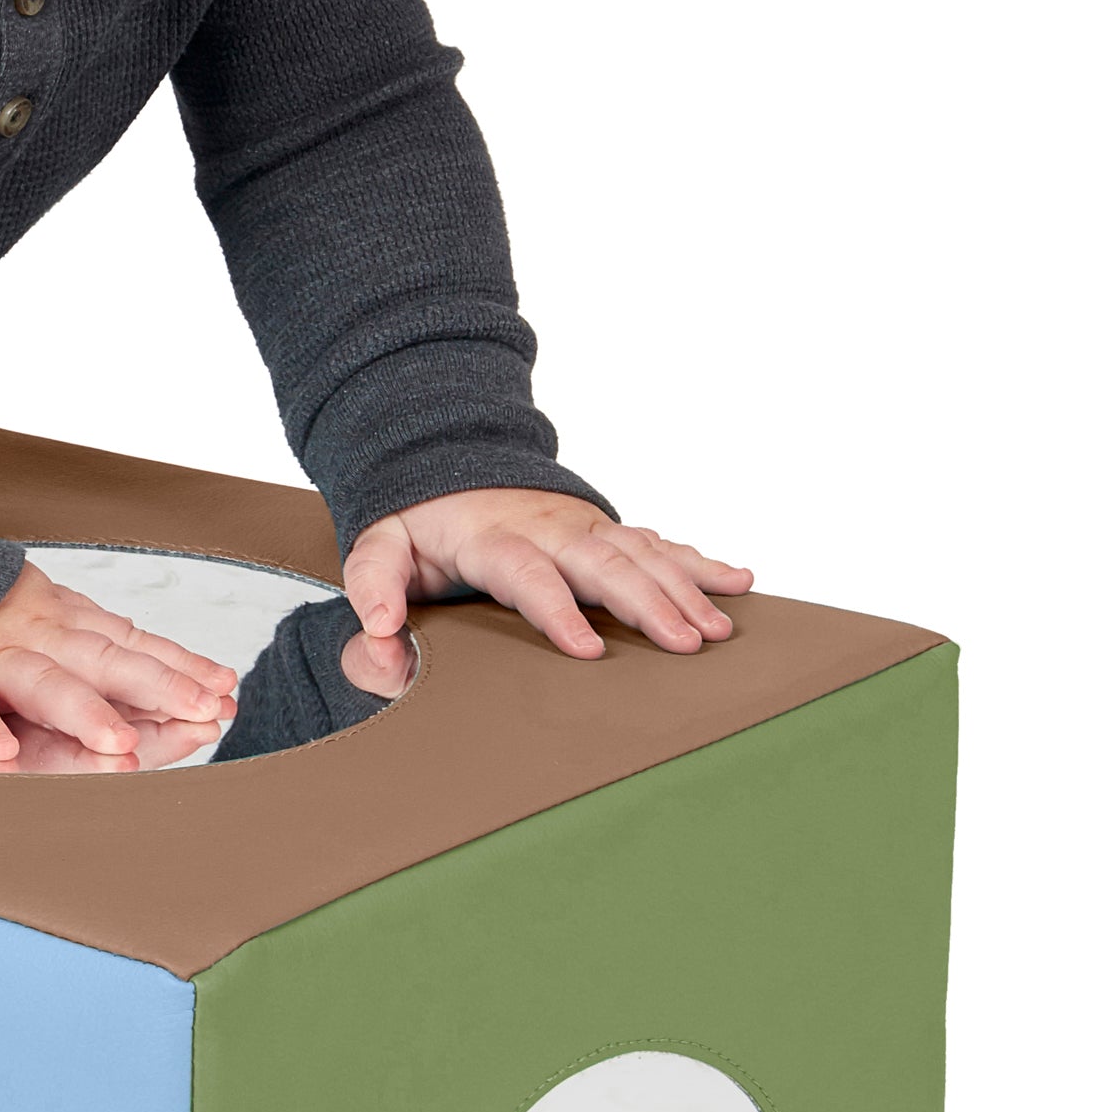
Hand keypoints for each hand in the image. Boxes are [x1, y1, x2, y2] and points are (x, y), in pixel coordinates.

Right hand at [0, 560, 242, 770]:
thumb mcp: (49, 616)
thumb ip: (106, 643)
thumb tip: (193, 677)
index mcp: (65, 622)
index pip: (135, 645)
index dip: (180, 667)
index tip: (225, 689)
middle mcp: (37, 635)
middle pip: (106, 661)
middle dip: (157, 687)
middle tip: (204, 711)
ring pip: (43, 684)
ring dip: (82, 713)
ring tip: (121, 744)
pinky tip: (1, 756)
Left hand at [344, 489, 754, 664]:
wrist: (448, 460)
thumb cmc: (419, 520)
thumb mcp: (380, 544)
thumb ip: (374, 587)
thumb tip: (380, 636)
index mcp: (493, 537)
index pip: (529, 574)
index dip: (558, 611)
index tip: (587, 651)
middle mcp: (548, 527)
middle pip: (604, 562)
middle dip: (647, 603)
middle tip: (684, 644)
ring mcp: (583, 526)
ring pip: (642, 553)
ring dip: (683, 589)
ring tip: (716, 629)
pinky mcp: (605, 529)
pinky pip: (659, 543)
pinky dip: (699, 561)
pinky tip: (738, 580)